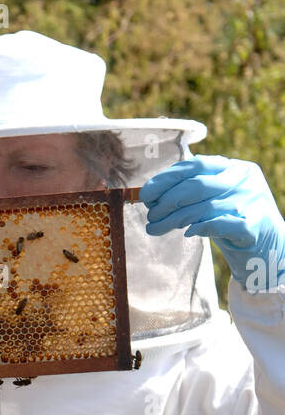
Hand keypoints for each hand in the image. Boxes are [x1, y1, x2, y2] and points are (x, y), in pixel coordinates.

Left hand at [140, 155, 284, 291]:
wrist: (268, 249)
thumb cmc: (232, 222)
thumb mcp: (214, 200)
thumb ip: (191, 192)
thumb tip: (150, 194)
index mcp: (235, 168)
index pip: (197, 165)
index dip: (168, 178)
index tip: (146, 193)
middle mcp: (245, 180)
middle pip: (198, 186)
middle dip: (168, 201)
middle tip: (150, 215)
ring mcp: (253, 201)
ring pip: (206, 207)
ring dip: (174, 219)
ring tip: (155, 228)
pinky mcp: (255, 226)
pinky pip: (222, 224)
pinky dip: (202, 228)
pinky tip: (188, 233)